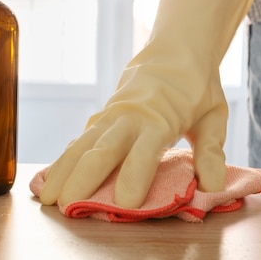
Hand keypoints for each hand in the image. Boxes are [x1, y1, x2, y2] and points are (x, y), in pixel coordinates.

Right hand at [40, 0, 260, 208]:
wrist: (174, 53)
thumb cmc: (196, 89)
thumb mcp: (213, 117)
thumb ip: (211, 152)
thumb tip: (211, 187)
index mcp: (159, 119)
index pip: (145, 151)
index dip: (135, 176)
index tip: (125, 204)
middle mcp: (128, 118)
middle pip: (103, 149)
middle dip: (84, 178)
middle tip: (68, 206)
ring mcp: (110, 116)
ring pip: (82, 144)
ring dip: (63, 171)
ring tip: (46, 198)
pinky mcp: (101, 119)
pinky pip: (79, 141)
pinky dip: (62, 160)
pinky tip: (49, 179)